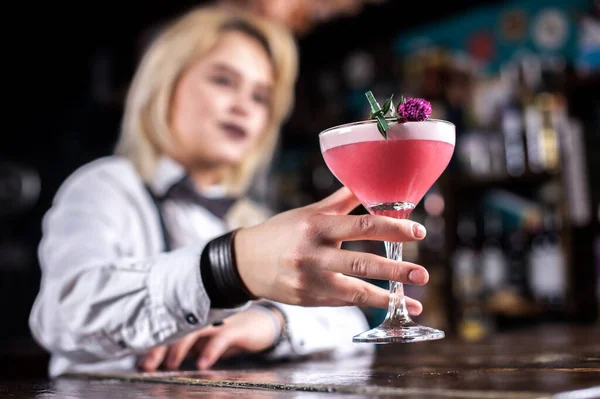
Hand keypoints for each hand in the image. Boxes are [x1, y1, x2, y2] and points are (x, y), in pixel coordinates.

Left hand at [137, 306, 283, 371]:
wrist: (262, 325)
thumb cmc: (230, 332)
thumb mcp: (204, 341)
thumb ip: (186, 346)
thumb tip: (159, 359)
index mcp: (194, 320)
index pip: (169, 328)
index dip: (153, 344)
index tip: (140, 361)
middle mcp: (204, 317)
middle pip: (177, 327)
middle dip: (160, 347)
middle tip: (147, 365)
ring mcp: (220, 321)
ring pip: (195, 330)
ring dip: (180, 347)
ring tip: (170, 364)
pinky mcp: (237, 328)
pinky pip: (222, 337)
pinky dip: (211, 350)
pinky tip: (203, 363)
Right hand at [234, 187, 429, 308]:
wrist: (245, 263)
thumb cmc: (281, 232)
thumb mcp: (308, 212)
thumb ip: (340, 201)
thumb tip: (369, 181)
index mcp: (315, 227)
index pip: (360, 226)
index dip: (392, 229)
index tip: (418, 232)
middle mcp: (312, 255)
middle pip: (361, 263)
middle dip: (395, 270)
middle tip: (422, 274)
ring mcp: (310, 281)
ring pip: (354, 292)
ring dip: (388, 297)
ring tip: (415, 302)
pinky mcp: (308, 300)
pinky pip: (343, 302)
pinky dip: (367, 303)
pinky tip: (388, 304)